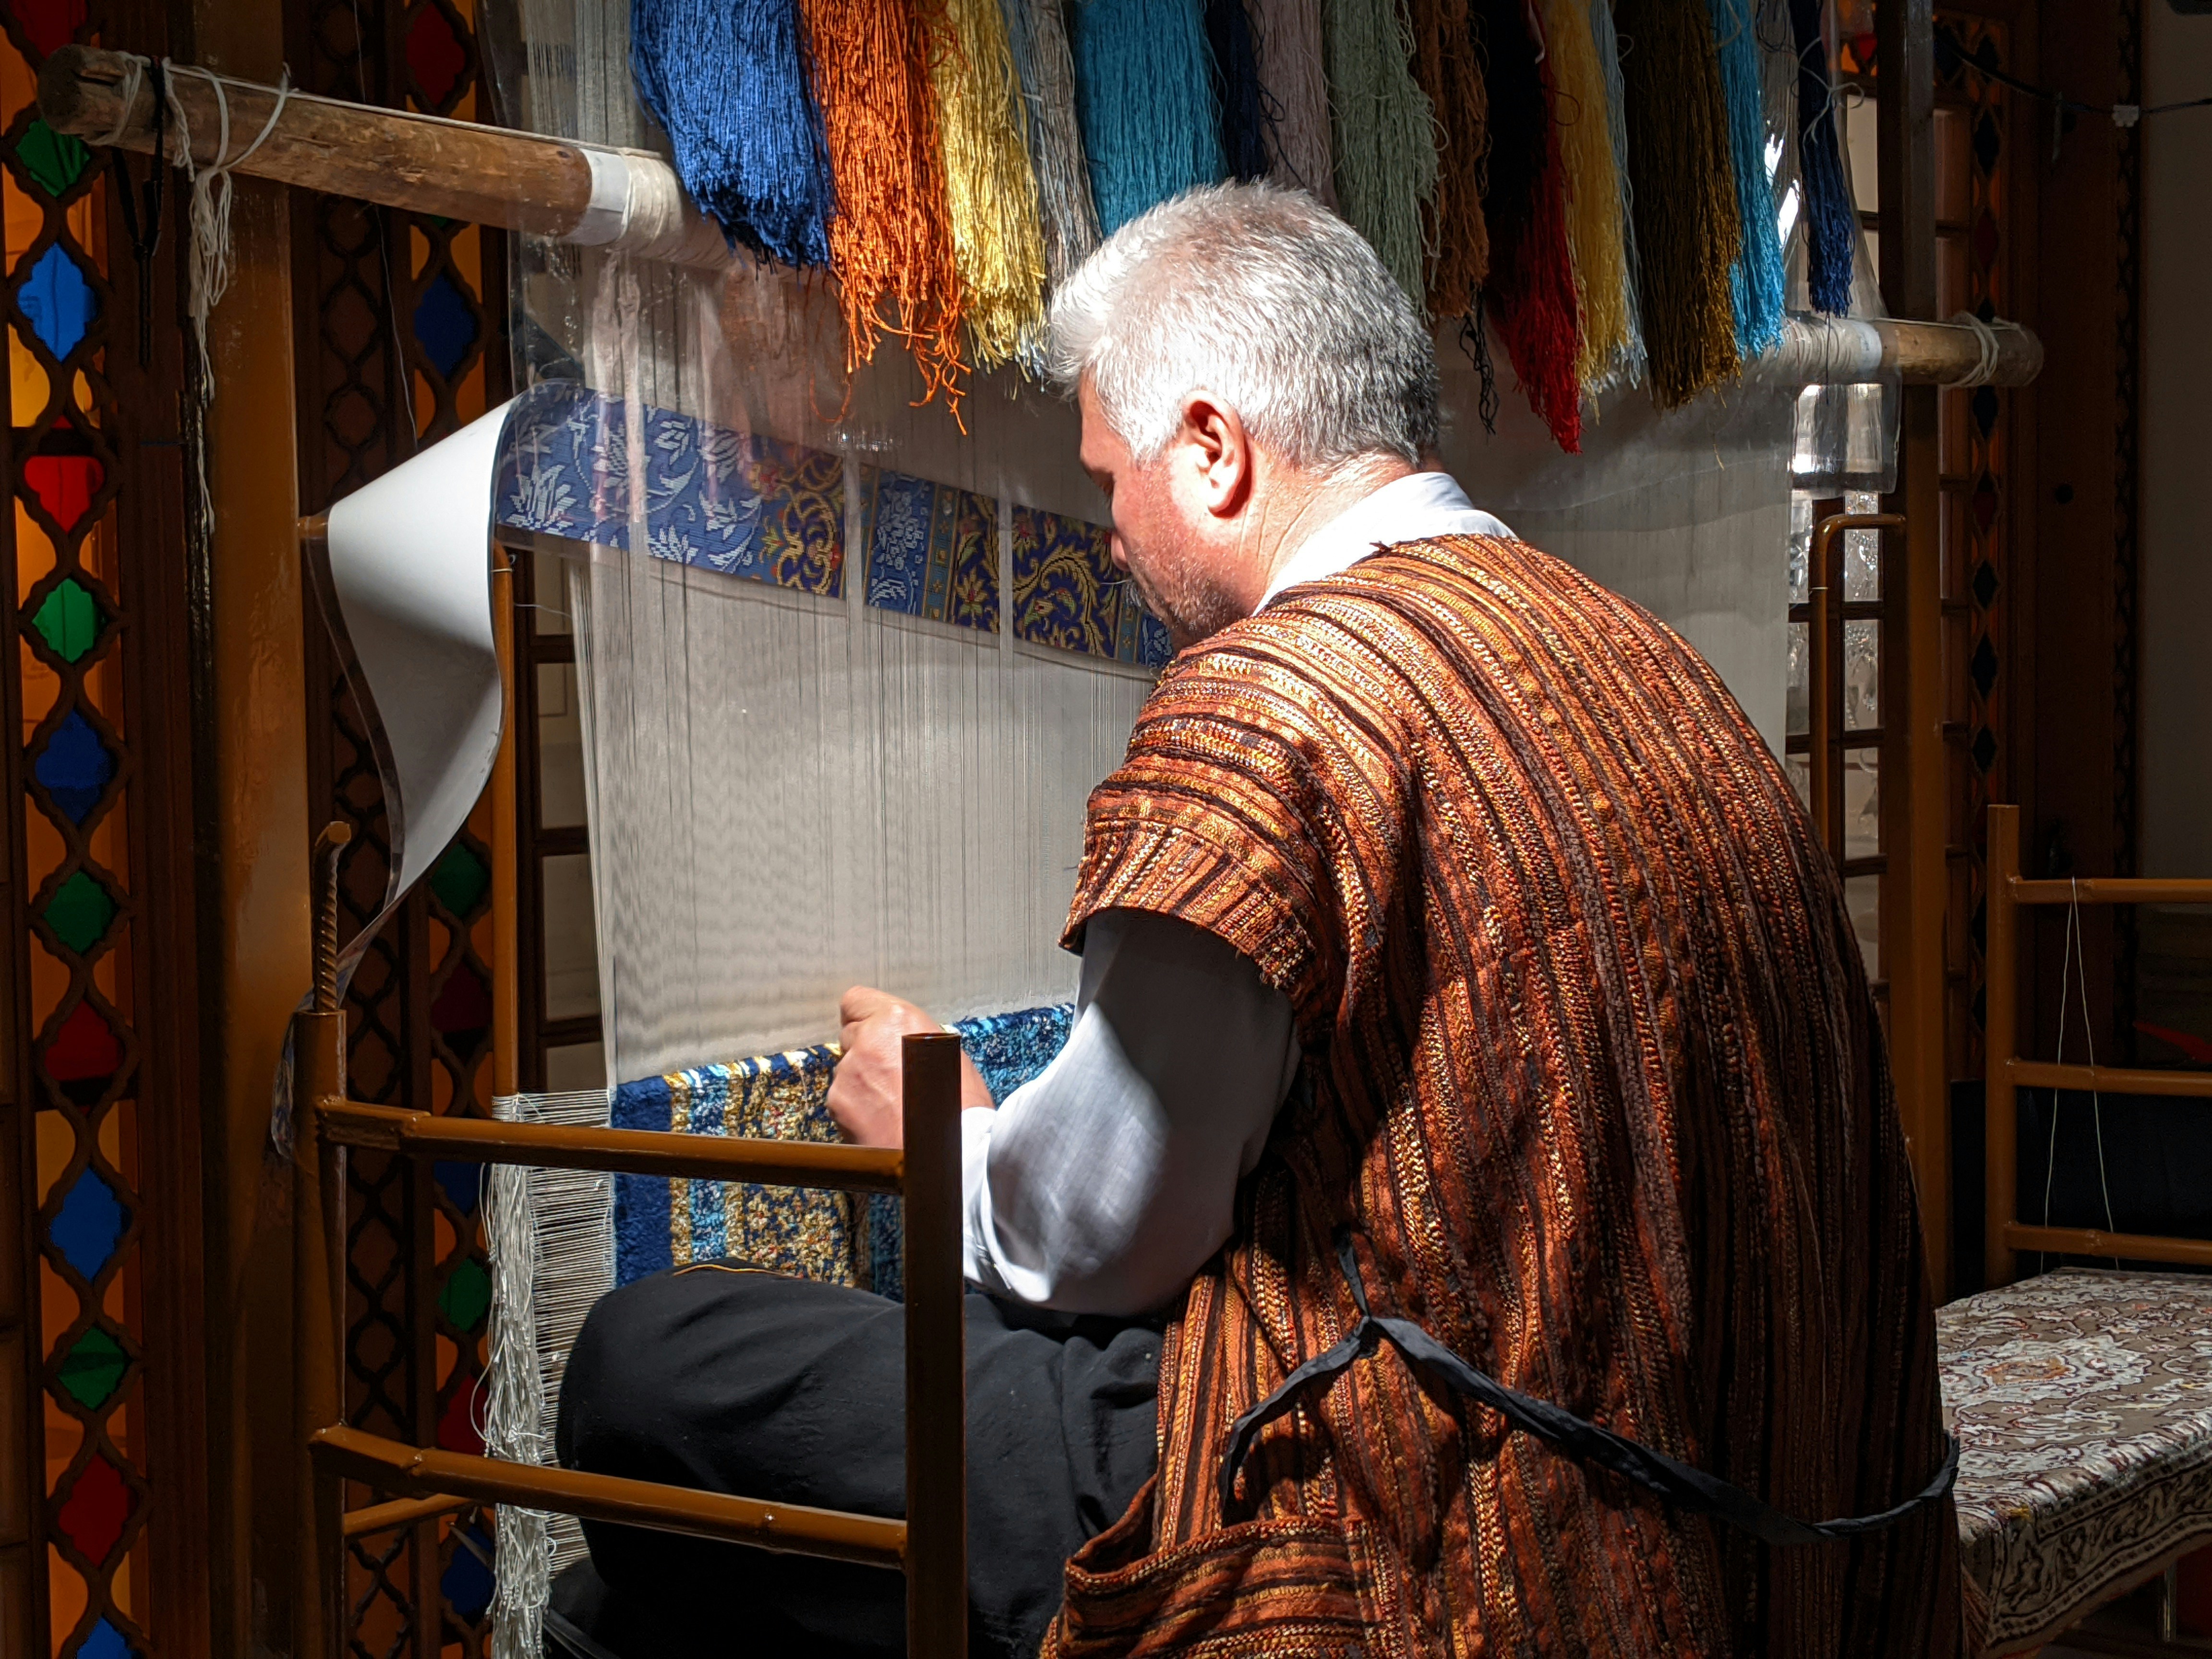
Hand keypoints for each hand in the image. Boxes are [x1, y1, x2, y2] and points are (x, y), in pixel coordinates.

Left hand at [828, 987, 993, 1146]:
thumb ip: (912, 1039)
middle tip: (892, 1079)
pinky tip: (881, 1123)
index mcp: (898, 1019)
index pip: (855, 1001)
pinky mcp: (838, 1104)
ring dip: (861, 1085)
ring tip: (893, 1107)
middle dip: (866, 1054)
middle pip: (850, 1037)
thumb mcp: (945, 1053)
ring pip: (846, 1072)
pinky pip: (841, 1101)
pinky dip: (856, 1111)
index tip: (872, 1033)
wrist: (953, 1153)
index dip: (865, 1019)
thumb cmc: (961, 1106)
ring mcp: (848, 1073)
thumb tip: (899, 1042)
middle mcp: (867, 1040)